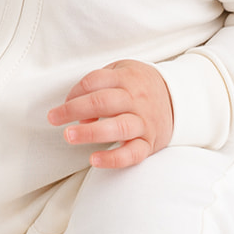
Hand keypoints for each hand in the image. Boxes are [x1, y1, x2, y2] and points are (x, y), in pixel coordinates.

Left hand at [47, 60, 173, 168]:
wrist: (179, 99)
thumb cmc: (140, 85)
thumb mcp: (122, 73)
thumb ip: (99, 85)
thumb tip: (80, 113)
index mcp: (127, 78)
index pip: (95, 82)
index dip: (74, 92)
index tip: (63, 105)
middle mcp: (136, 99)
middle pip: (103, 102)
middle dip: (74, 110)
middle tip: (54, 118)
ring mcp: (144, 122)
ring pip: (118, 127)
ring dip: (91, 132)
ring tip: (69, 136)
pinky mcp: (149, 143)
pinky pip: (132, 153)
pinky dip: (113, 159)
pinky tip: (94, 160)